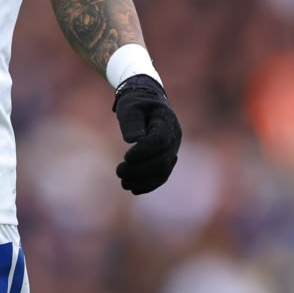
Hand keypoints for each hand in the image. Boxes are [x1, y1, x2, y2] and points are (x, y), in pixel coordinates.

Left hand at [112, 75, 180, 193]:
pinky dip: (149, 184)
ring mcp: (173, 149)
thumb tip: (133, 140)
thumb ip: (131, 122)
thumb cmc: (135, 104)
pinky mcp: (167, 159)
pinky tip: (134, 189)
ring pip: (163, 170)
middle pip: (161, 159)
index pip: (160, 141)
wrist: (146, 103)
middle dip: (139, 169)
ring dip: (143, 180)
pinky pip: (162, 175)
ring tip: (123, 183)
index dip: (144, 152)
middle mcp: (174, 137)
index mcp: (166, 121)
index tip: (125, 157)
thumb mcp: (129, 107)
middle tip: (119, 172)